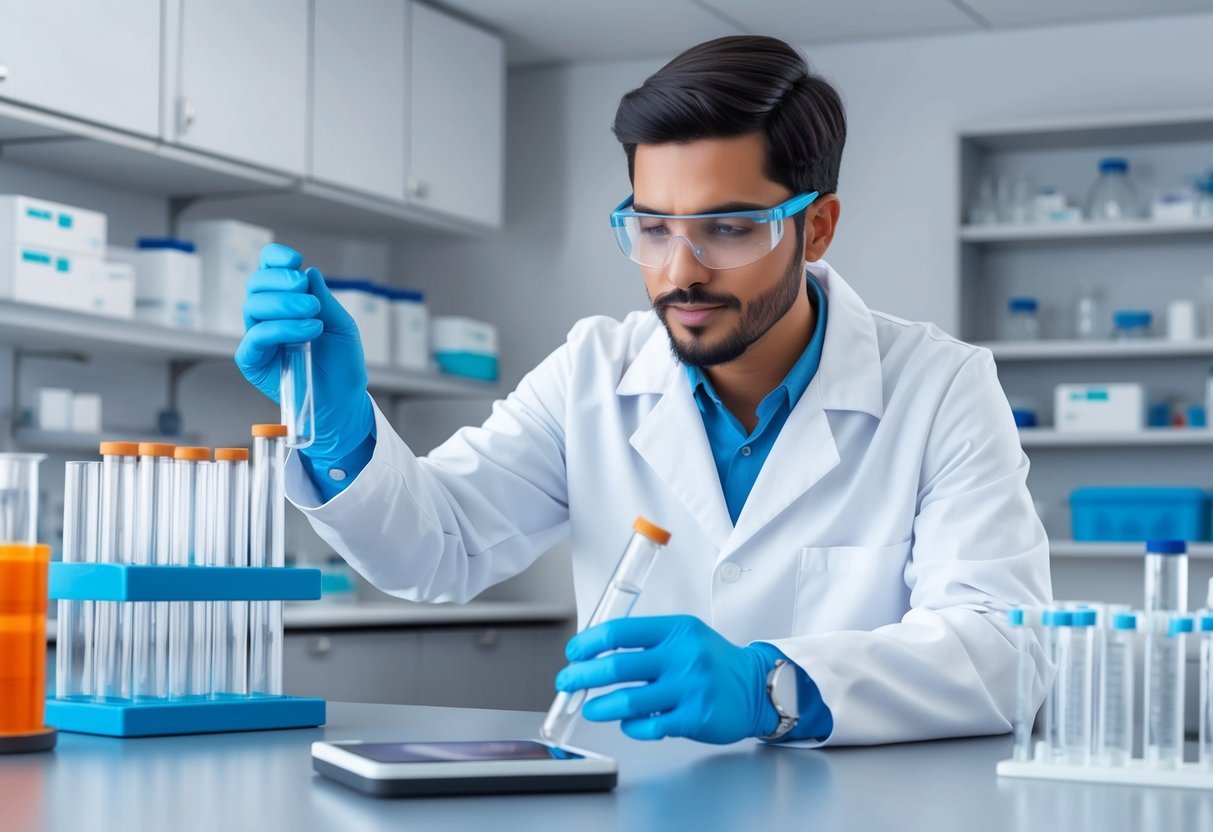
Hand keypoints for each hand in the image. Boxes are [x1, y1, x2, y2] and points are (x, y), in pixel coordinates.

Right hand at [236, 243, 372, 460]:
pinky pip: (257, 337)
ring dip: (284, 304)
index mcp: (286, 302)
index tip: (295, 259)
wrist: (341, 401)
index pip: (268, 270)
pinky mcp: (253, 360)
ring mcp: (258, 337)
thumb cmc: (342, 365)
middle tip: (306, 290)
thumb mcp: (342, 326)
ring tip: (314, 315)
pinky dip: (282, 329)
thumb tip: (309, 272)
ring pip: (253, 306)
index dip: (275, 259)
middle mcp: (267, 316)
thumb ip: (325, 300)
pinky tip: (309, 331)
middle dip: (280, 281)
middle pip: (256, 284)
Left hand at [555, 615, 778, 743]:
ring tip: (589, 708)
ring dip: (600, 706)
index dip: (589, 643)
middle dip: (582, 675)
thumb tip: (598, 651)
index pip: (620, 632)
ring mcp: (689, 689)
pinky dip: (631, 726)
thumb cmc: (713, 661)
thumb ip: (648, 641)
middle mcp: (682, 657)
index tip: (574, 652)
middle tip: (567, 681)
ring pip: (629, 701)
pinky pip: (650, 726)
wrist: (756, 686)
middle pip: (617, 666)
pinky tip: (626, 723)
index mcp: (675, 630)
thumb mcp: (685, 636)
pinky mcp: (695, 718)